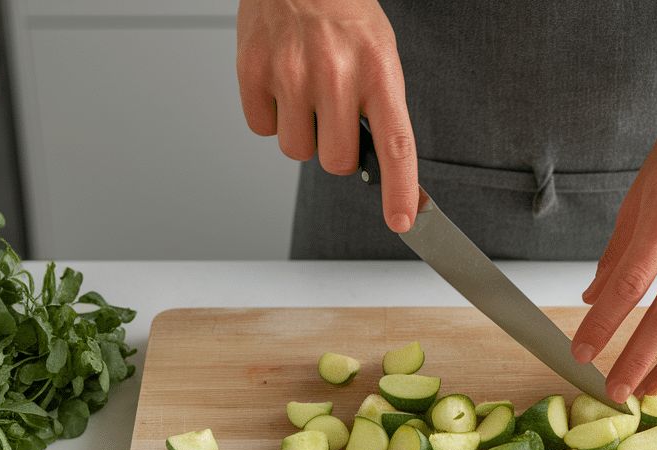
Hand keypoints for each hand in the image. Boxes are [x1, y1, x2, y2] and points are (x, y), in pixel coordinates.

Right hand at [236, 0, 418, 231]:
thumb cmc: (343, 13)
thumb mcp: (379, 54)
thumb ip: (380, 108)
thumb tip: (383, 168)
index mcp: (378, 71)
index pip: (395, 145)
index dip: (400, 190)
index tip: (403, 220)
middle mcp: (336, 74)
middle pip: (336, 161)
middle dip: (335, 150)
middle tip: (334, 116)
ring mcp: (291, 74)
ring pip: (296, 150)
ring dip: (301, 133)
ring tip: (305, 92)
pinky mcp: (253, 71)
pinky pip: (261, 128)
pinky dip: (270, 115)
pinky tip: (280, 84)